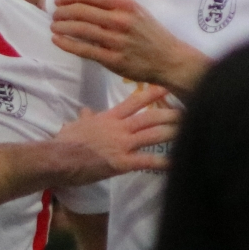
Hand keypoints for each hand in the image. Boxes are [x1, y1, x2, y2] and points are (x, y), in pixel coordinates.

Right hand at [51, 85, 178, 183]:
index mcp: (109, 119)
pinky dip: (163, 162)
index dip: (152, 94)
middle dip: (171, 114)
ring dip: (172, 133)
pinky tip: (177, 163)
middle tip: (188, 111)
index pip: (134, 102)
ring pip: (153, 135)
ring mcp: (122, 145)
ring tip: (190, 131)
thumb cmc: (64, 142)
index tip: (166, 87)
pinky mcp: (122, 162)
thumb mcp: (75, 126)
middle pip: (150, 117)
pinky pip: (147, 161)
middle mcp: (120, 128)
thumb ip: (85, 118)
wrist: (58, 158)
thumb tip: (86, 111)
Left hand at [52, 0, 207, 98]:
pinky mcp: (112, 59)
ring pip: (80, 29)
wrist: (168, 59)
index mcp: (125, 5)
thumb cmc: (150, 34)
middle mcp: (120, 20)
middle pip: (81, 11)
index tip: (59, 0)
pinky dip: (67, 44)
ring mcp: (116, 41)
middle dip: (62, 11)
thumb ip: (114, 5)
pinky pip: (84, 50)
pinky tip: (57, 40)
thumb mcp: (137, 11)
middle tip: (54, 14)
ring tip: (54, 26)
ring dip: (61, 26)